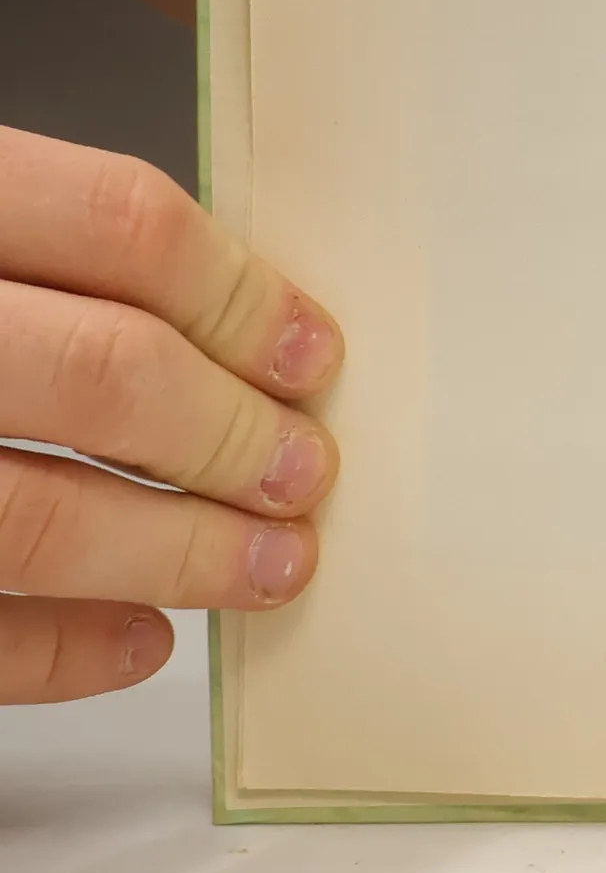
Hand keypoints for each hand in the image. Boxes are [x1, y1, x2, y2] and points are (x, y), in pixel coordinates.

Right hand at [0, 129, 340, 700]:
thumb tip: (212, 323)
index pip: (117, 223)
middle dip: (230, 435)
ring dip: (176, 553)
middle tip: (300, 470)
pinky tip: (136, 641)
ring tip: (265, 565)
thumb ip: (29, 256)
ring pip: (34, 517)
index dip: (240, 293)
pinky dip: (58, 649)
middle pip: (105, 373)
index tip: (309, 351)